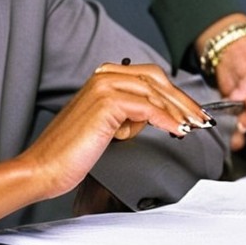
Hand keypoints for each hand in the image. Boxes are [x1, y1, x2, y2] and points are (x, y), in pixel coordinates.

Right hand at [21, 61, 210, 198]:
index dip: (175, 93)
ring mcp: (105, 86)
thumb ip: (129, 113)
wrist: (44, 168)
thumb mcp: (107, 126)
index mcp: (104, 77)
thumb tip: (157, 115)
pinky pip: (148, 108)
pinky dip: (166, 120)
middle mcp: (105, 76)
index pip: (150, 77)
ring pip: (155, 93)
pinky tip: (177, 131)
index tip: (192, 110)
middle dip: (183, 99)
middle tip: (201, 118)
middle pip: (156, 80)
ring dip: (179, 111)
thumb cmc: (71, 153)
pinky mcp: (107, 103)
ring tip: (192, 127)